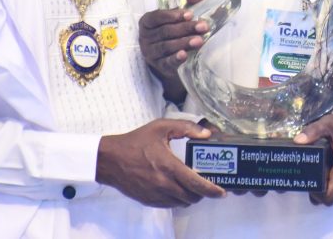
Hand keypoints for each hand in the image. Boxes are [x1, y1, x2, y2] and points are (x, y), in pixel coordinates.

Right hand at [96, 118, 224, 206]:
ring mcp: (155, 195)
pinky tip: (178, 188)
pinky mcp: (149, 201)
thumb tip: (206, 133)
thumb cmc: (136, 142)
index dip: (212, 190)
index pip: (196, 184)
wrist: (110, 159)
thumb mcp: (161, 127)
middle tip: (208, 185)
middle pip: (192, 197)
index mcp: (169, 166)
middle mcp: (163, 184)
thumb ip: (186, 127)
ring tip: (193, 186)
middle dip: (203, 193)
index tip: (222, 191)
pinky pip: (170, 205)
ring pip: (182, 203)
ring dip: (191, 197)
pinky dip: (178, 199)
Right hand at [140, 0, 207, 97]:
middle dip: (185, 28)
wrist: (170, 56)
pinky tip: (185, 55)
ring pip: (166, 47)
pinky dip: (175, 59)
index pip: (156, 17)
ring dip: (184, 43)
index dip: (172, 15)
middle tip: (203, 27)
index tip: (190, 14)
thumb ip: (189, 0)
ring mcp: (150, 53)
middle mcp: (145, 37)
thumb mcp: (180, 14)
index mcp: (147, 22)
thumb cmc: (175, 29)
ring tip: (199, 41)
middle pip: (165, 32)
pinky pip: (166, 62)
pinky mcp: (159, 66)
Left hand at [294, 110, 332, 205]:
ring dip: (324, 188)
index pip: (327, 196)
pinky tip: (327, 170)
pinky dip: (332, 185)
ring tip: (319, 170)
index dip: (314, 191)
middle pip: (330, 198)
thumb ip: (313, 131)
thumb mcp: (329, 124)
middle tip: (310, 173)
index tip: (307, 177)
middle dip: (317, 190)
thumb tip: (298, 141)